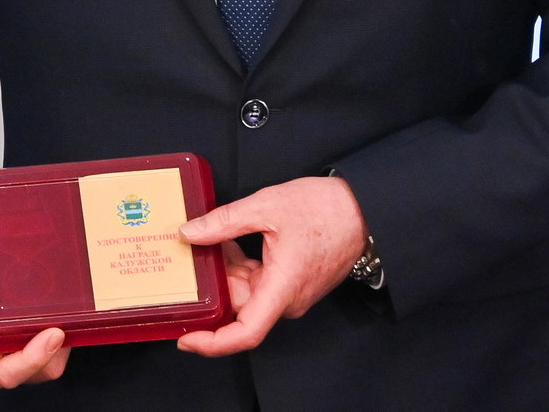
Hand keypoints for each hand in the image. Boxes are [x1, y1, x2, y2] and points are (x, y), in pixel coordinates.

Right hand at [0, 253, 70, 387]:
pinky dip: (59, 343)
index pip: (6, 373)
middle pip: (33, 373)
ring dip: (59, 349)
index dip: (32, 360)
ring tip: (65, 320)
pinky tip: (61, 321)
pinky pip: (49, 357)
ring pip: (45, 367)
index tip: (53, 334)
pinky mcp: (24, 351)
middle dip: (53, 354)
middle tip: (64, 325)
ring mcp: (11, 359)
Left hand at [174, 175, 367, 356]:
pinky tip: (224, 241)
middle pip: (238, 307)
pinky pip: (257, 282)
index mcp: (283, 289)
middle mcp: (287, 300)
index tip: (186, 339)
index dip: (213, 342)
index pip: (246, 333)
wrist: (363, 209)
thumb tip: (189, 233)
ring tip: (203, 242)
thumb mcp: (266, 206)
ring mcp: (290, 292)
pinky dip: (238, 266)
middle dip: (211, 288)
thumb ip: (224, 222)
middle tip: (185, 262)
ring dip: (224, 272)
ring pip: (246, 293)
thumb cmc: (324, 209)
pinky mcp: (291, 282)